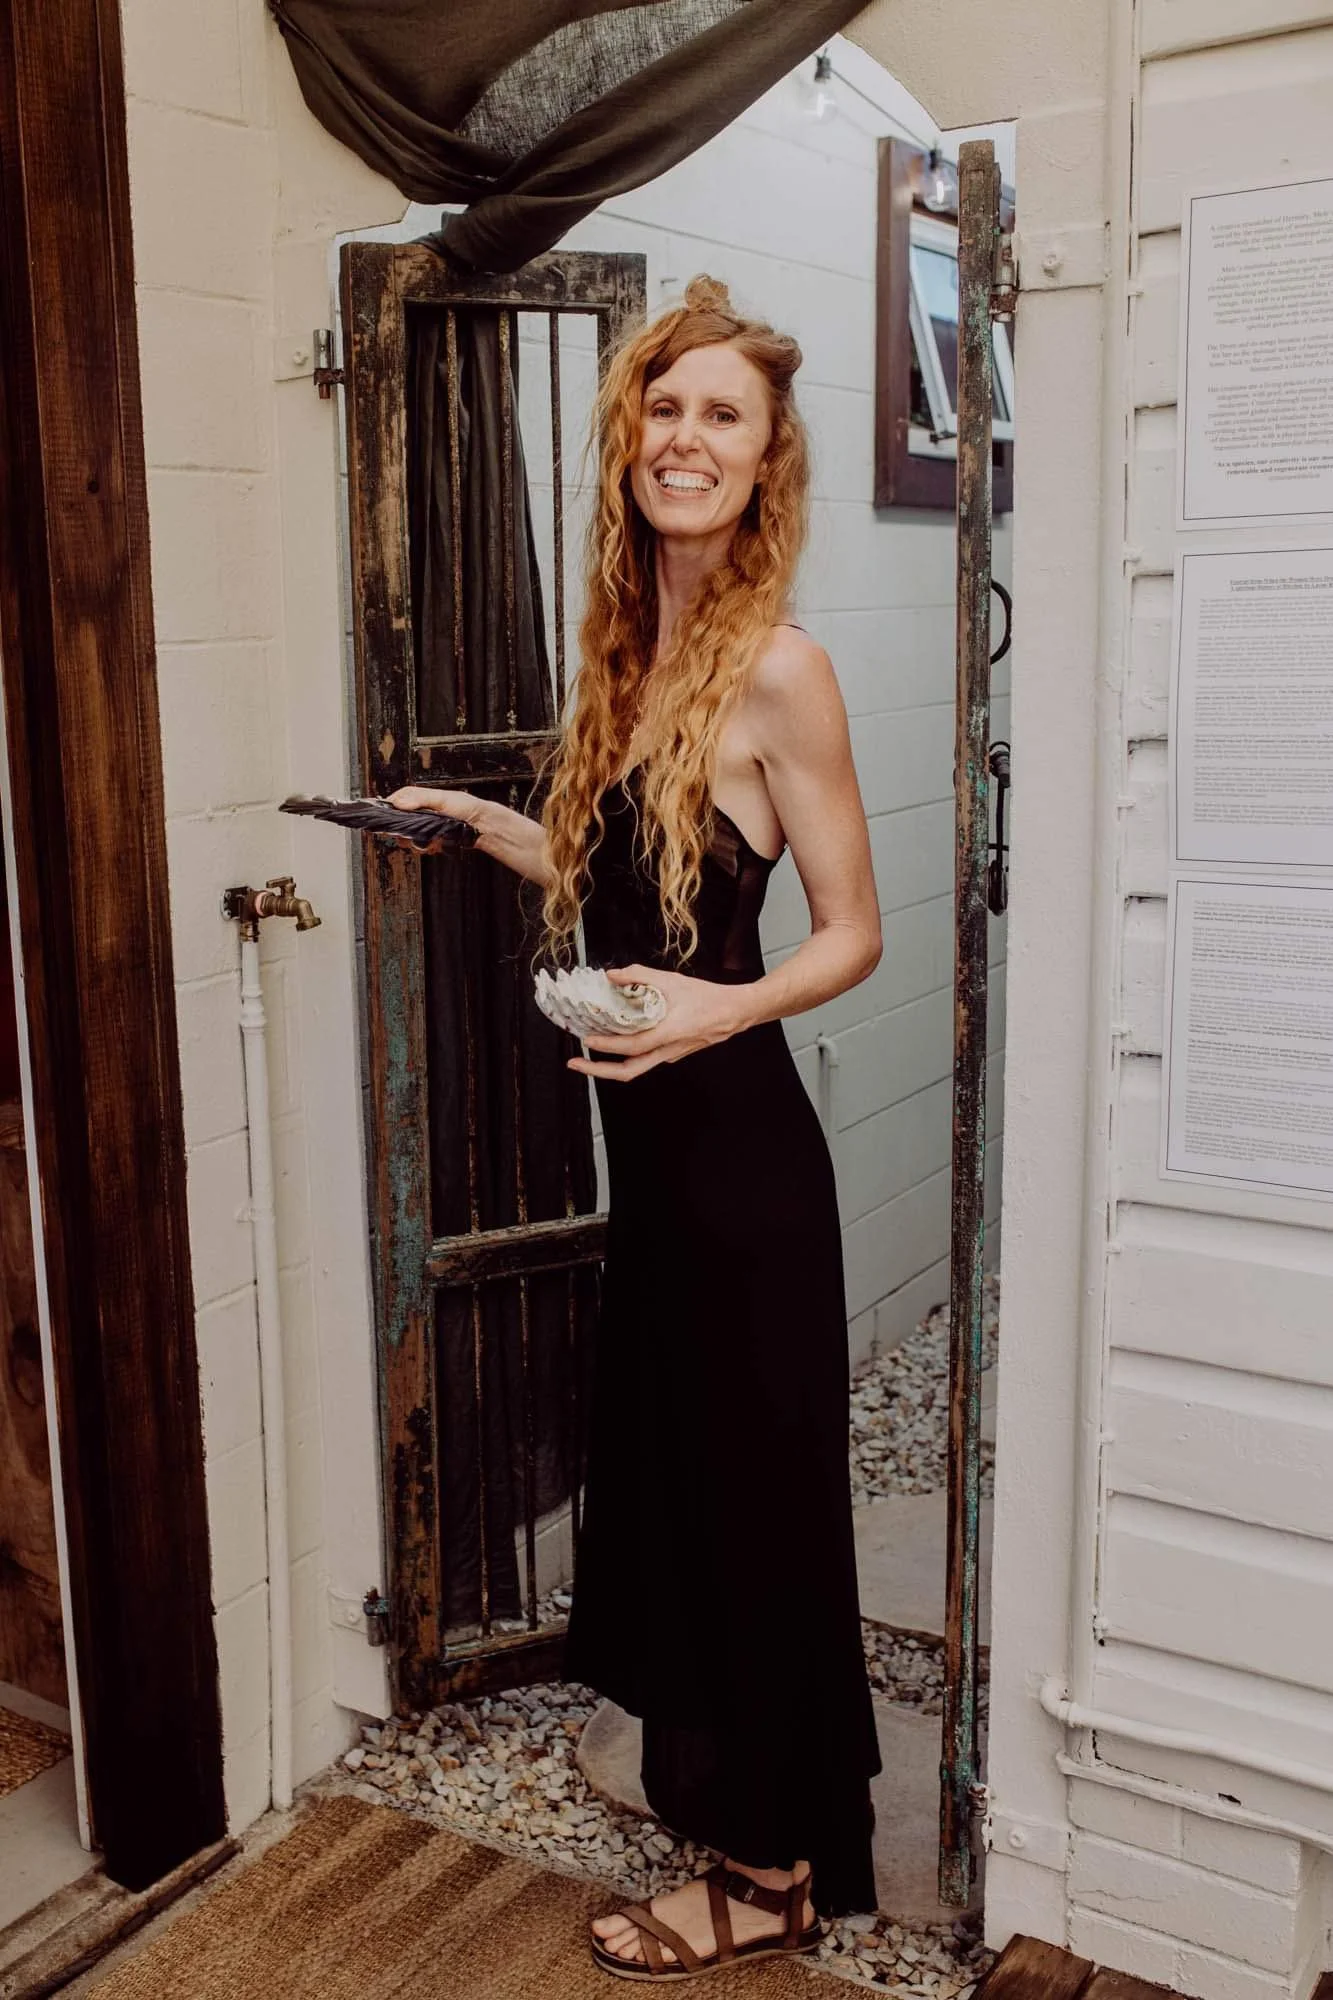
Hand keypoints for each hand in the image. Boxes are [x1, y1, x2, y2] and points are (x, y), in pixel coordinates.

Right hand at [383, 785, 478, 855]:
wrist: (481, 826)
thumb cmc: (466, 807)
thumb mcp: (442, 799)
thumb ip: (420, 800)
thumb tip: (399, 803)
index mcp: (420, 798)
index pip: (397, 800)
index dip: (390, 809)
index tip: (386, 818)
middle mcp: (420, 812)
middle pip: (399, 822)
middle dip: (403, 831)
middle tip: (410, 834)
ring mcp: (425, 826)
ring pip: (408, 838)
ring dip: (416, 841)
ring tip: (429, 840)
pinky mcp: (431, 839)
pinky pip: (420, 847)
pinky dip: (426, 847)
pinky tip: (436, 845)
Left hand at [566, 964, 753, 1081]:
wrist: (735, 1013)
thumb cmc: (707, 998)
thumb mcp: (672, 980)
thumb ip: (640, 976)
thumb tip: (612, 975)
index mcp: (669, 1033)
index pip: (631, 1046)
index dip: (606, 1046)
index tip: (587, 1040)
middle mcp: (667, 1050)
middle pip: (628, 1072)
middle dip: (598, 1071)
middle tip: (575, 1063)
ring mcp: (669, 1055)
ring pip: (635, 1067)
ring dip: (609, 1063)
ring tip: (590, 1051)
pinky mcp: (671, 1053)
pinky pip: (645, 1058)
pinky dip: (626, 1053)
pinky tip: (616, 1039)